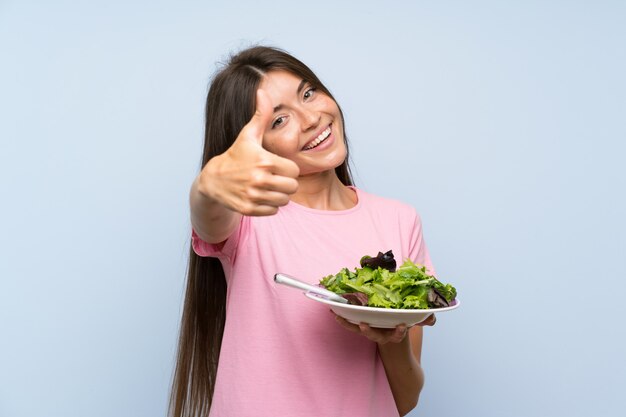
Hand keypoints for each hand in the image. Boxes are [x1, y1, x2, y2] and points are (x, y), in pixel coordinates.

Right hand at [197, 89, 299, 215]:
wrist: (213, 179)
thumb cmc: (236, 155)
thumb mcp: (248, 135)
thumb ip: (261, 115)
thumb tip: (263, 91)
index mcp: (264, 161)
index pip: (294, 171)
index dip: (288, 169)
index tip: (277, 166)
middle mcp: (259, 179)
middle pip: (291, 187)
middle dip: (286, 183)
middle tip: (275, 178)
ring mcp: (253, 196)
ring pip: (283, 200)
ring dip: (279, 195)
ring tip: (268, 187)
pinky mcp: (248, 209)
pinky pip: (273, 211)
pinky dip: (270, 206)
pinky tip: (260, 196)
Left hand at [332, 313, 435, 343]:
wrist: (392, 331)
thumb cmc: (403, 321)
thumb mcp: (415, 320)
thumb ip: (424, 319)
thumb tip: (433, 318)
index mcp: (394, 332)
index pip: (398, 334)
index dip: (399, 331)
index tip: (402, 326)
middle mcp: (381, 334)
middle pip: (374, 335)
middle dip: (369, 331)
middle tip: (364, 325)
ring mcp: (370, 330)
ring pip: (357, 330)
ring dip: (347, 324)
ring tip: (338, 316)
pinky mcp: (360, 324)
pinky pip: (349, 323)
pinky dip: (341, 317)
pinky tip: (332, 310)